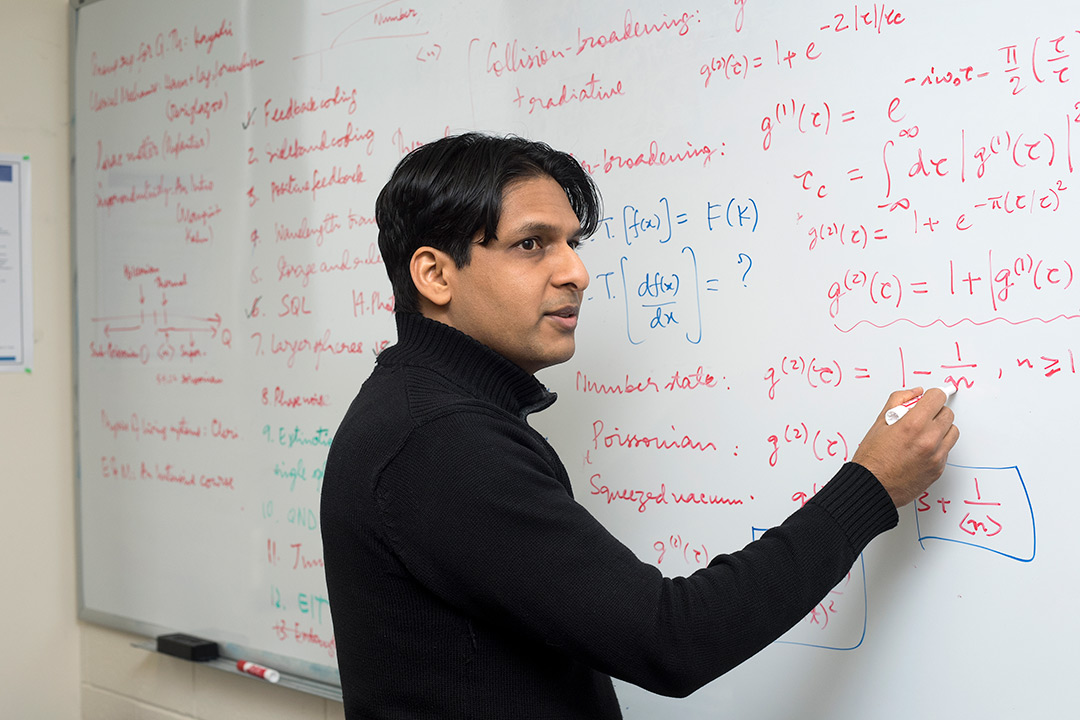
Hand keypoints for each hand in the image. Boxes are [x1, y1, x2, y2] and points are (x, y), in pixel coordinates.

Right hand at [851, 387, 959, 507]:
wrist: (873, 487)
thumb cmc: (872, 458)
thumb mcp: (879, 423)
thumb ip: (898, 401)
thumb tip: (915, 393)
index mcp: (913, 424)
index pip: (938, 397)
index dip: (932, 395)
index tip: (928, 398)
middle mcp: (928, 439)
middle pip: (948, 414)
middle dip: (935, 412)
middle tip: (921, 417)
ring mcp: (936, 455)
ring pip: (952, 431)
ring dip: (941, 428)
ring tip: (923, 434)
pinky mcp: (939, 468)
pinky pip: (947, 449)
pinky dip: (938, 446)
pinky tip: (921, 449)